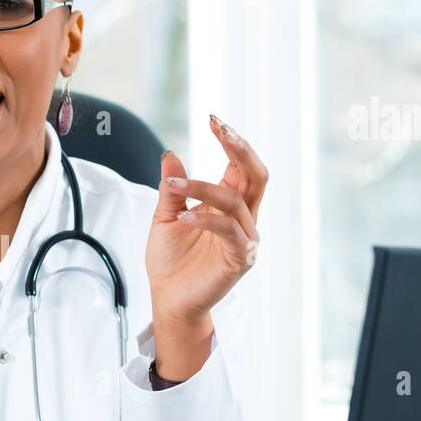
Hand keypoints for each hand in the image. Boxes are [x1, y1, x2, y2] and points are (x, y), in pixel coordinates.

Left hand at [145, 115, 267, 377]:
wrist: (167, 300)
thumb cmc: (170, 261)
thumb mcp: (164, 218)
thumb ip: (172, 190)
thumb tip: (169, 155)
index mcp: (228, 205)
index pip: (239, 167)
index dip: (232, 142)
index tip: (214, 119)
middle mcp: (243, 219)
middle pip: (256, 176)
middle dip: (240, 149)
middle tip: (221, 130)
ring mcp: (244, 239)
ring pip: (235, 201)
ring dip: (202, 188)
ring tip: (173, 188)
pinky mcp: (239, 259)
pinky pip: (229, 232)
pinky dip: (207, 219)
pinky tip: (184, 217)